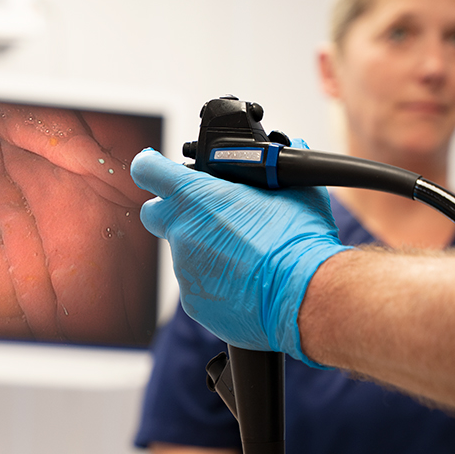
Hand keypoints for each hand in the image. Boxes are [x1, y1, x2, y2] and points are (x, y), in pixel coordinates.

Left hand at [130, 148, 349, 365]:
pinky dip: (216, 284)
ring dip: (205, 252)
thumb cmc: (299, 241)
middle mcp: (182, 234)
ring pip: (183, 254)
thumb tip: (293, 149)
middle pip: (154, 214)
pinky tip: (247, 283)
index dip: (150, 167)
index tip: (155, 168)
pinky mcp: (195, 304)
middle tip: (204, 215)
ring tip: (245, 257)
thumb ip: (279, 170)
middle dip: (172, 212)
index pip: (149, 171)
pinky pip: (199, 287)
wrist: (306, 296)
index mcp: (197, 198)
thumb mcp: (295, 189)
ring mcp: (184, 271)